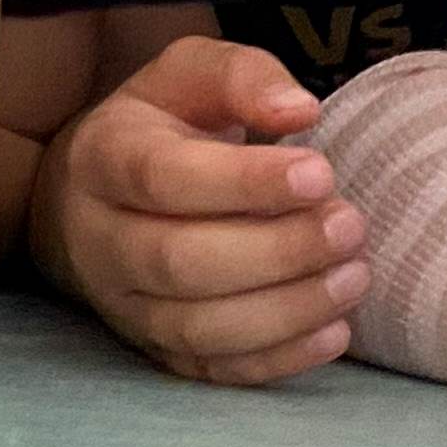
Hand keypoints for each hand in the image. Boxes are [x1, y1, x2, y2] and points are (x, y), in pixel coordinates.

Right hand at [30, 37, 367, 386]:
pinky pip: (213, 370)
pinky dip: (278, 360)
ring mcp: (122, 303)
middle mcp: (99, 239)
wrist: (91, 198)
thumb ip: (244, 78)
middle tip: (351, 227)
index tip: (321, 174)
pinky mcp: (153, 349)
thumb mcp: (191, 76)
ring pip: (197, 326)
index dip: (244, 182)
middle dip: (276, 251)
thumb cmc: (160, 127)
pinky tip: (335, 331)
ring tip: (354, 276)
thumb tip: (300, 111)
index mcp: (102, 158)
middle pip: (178, 261)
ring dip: (286, 310)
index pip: (164, 178)